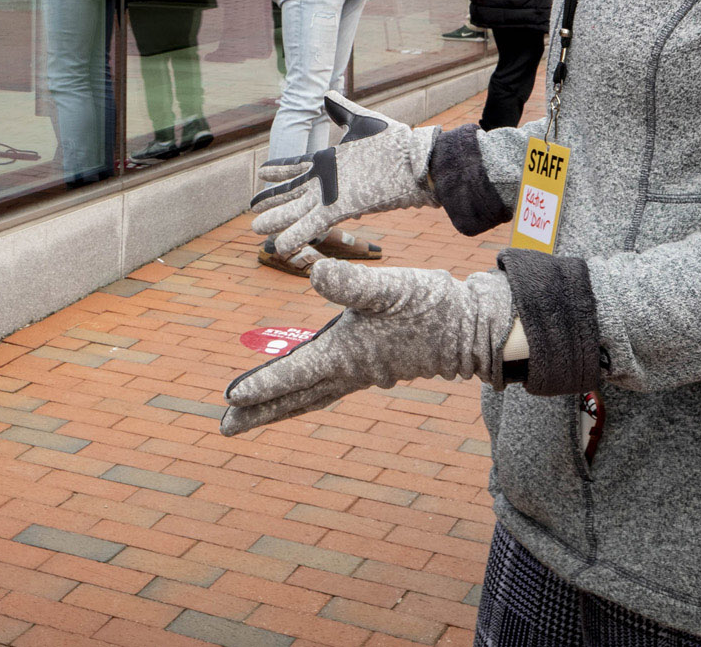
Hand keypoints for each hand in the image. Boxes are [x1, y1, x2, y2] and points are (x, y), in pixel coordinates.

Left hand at [221, 263, 513, 435]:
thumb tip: (314, 272)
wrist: (475, 328)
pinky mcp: (377, 366)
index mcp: (347, 354)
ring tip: (251, 414)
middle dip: (260, 412)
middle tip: (225, 427)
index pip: (295, 373)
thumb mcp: (389, 288)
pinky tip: (305, 386)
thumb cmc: (432, 306)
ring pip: (312, 395)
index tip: (230, 399)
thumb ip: (351, 284)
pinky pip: (330, 386)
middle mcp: (351, 370)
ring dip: (280, 404)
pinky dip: (308, 392)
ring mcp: (365, 372)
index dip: (262, 385)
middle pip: (296, 397)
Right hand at [251, 101, 436, 267]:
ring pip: (297, 211)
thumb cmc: (394, 143)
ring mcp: (333, 195)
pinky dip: (295, 234)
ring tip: (256, 229)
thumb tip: (326, 94)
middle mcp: (328, 181)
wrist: (416, 163)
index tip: (261, 171)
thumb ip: (342, 110)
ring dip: (277, 221)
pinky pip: (312, 224)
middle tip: (252, 209)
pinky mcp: (341, 207)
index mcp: (329, 161)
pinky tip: (281, 245)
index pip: (297, 167)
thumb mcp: (363, 122)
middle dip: (271, 201)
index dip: (278, 170)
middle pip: (292, 193)